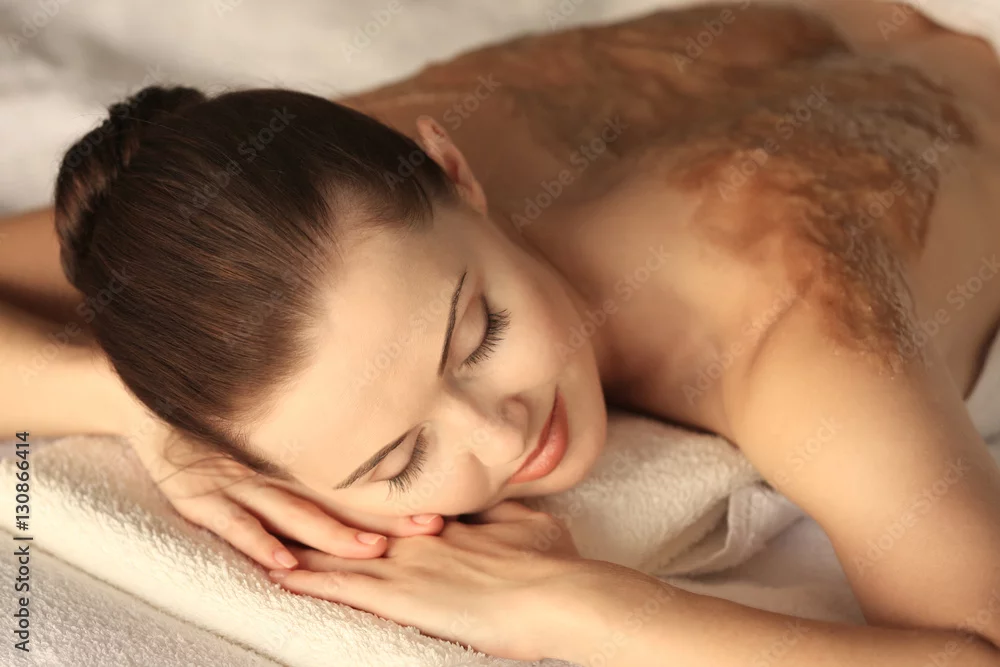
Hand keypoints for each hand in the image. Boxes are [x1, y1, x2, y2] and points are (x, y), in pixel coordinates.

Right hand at [125, 417, 443, 569]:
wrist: (144, 395)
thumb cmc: (214, 411)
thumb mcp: (264, 422)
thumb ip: (310, 438)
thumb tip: (375, 442)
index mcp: (289, 453)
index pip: (350, 481)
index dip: (390, 498)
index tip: (436, 509)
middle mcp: (268, 467)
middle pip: (332, 496)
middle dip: (379, 517)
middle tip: (428, 528)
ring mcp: (232, 482)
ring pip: (291, 511)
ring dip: (330, 533)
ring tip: (370, 551)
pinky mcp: (196, 495)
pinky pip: (231, 523)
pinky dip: (258, 542)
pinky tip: (286, 563)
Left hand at [267, 500, 600, 660]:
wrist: (557, 594)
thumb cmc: (551, 563)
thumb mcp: (528, 524)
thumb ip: (500, 513)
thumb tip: (495, 496)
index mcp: (445, 520)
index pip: (390, 506)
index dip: (358, 499)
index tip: (329, 486)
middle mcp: (416, 535)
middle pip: (354, 520)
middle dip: (316, 513)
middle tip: (277, 496)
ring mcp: (406, 563)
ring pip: (339, 550)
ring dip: (300, 543)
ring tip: (262, 531)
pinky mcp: (400, 596)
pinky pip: (341, 588)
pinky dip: (309, 581)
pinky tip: (277, 575)